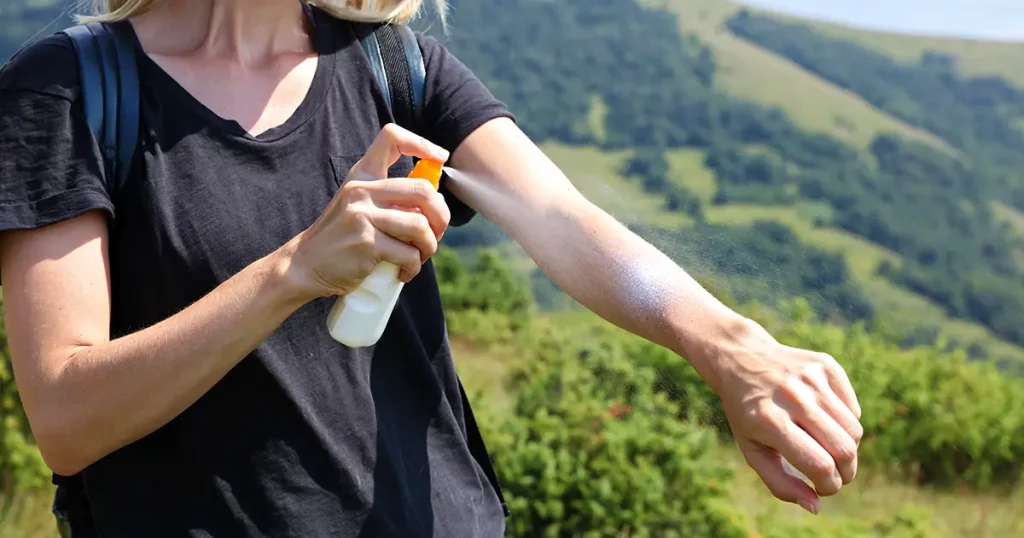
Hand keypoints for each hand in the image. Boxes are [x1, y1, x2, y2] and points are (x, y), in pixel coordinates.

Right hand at [288, 124, 451, 297]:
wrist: (304, 264)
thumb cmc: (341, 238)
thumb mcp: (358, 206)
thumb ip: (389, 198)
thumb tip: (434, 201)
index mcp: (362, 175)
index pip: (391, 137)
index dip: (422, 143)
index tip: (439, 158)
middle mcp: (362, 190)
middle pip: (423, 190)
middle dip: (441, 216)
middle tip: (436, 233)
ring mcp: (363, 215)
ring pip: (420, 226)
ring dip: (429, 247)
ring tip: (419, 257)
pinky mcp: (366, 243)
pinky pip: (408, 254)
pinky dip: (413, 268)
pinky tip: (404, 272)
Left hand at [714, 321, 862, 514]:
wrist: (741, 359)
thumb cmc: (748, 414)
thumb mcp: (752, 450)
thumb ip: (780, 483)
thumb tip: (815, 506)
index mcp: (770, 422)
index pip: (819, 465)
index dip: (829, 486)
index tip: (824, 488)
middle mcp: (792, 397)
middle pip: (844, 449)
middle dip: (846, 472)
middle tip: (836, 475)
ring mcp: (811, 378)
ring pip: (854, 430)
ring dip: (847, 449)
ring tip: (828, 448)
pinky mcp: (826, 365)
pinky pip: (853, 409)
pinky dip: (846, 423)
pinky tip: (824, 420)